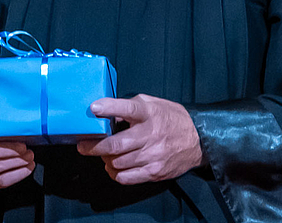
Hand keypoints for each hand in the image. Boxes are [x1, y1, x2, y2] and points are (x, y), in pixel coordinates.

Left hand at [77, 95, 203, 184]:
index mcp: (149, 113)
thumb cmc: (171, 119)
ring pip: (117, 162)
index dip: (108, 107)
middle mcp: (150, 134)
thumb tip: (108, 111)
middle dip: (94, 146)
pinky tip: (114, 166)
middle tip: (83, 146)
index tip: (93, 108)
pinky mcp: (154, 172)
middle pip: (115, 145)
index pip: (128, 108)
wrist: (198, 141)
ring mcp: (152, 156)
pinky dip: (115, 173)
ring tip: (105, 154)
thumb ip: (132, 105)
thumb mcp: (154, 104)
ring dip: (106, 159)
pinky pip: (125, 177)